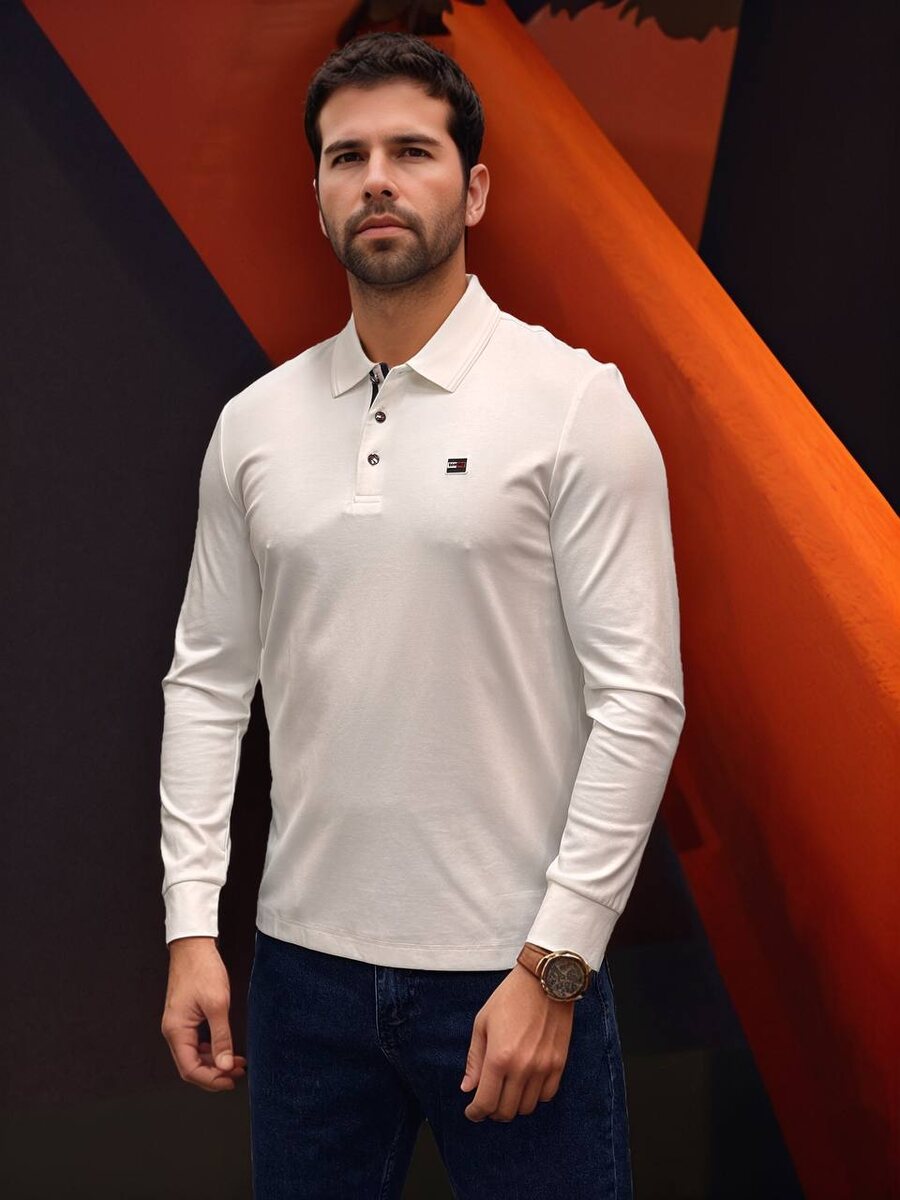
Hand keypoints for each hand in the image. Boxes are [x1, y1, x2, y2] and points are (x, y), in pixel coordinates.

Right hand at [161, 936, 246, 1092]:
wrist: (193, 946)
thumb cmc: (203, 970)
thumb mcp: (218, 1005)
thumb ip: (221, 1038)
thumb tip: (225, 1066)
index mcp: (176, 1031)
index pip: (190, 1069)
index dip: (211, 1079)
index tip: (230, 1080)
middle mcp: (173, 1031)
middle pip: (190, 1066)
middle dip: (214, 1073)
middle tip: (237, 1074)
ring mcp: (178, 1024)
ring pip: (193, 1055)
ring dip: (214, 1062)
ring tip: (236, 1063)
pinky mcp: (184, 1017)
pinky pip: (194, 1042)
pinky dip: (210, 1049)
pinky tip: (225, 1048)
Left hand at [459, 963, 574, 1121]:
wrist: (546, 981)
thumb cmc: (510, 998)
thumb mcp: (483, 1023)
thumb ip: (475, 1059)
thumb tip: (468, 1088)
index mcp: (499, 1057)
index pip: (486, 1102)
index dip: (476, 1113)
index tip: (472, 1112)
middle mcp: (522, 1067)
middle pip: (506, 1110)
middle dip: (492, 1112)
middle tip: (487, 1103)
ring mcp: (543, 1067)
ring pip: (527, 1107)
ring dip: (513, 1105)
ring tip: (506, 1093)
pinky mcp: (559, 1064)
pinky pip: (546, 1095)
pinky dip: (534, 1097)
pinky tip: (526, 1085)